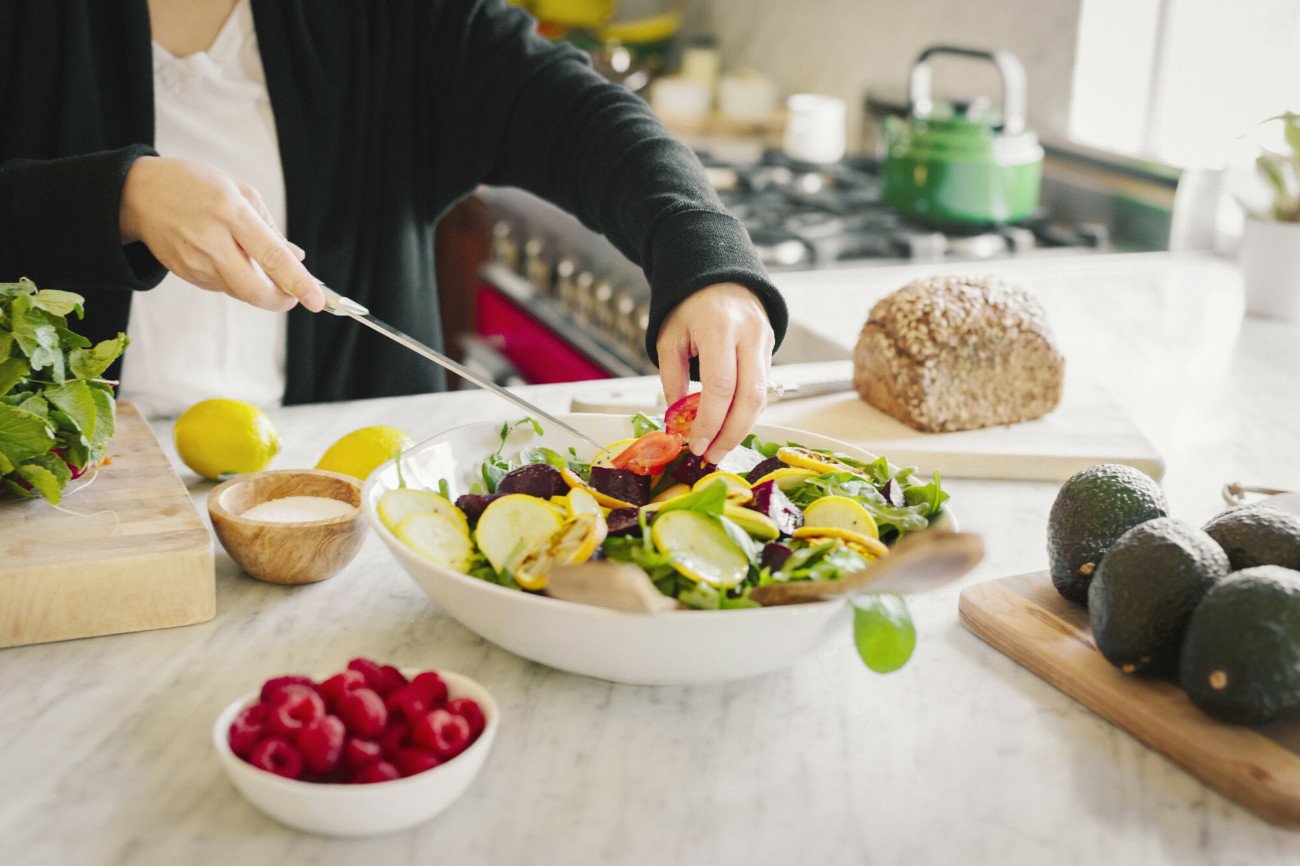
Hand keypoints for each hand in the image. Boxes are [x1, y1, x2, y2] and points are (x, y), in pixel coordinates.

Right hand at [119, 157, 323, 311]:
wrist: (139, 194)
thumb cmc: (196, 186)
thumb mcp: (240, 192)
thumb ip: (271, 228)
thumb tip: (297, 259)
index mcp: (231, 213)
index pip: (272, 256)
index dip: (297, 282)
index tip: (316, 301)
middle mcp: (212, 240)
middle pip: (255, 290)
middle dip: (281, 300)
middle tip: (293, 295)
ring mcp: (195, 261)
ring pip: (240, 292)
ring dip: (257, 287)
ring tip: (250, 259)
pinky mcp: (185, 274)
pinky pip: (222, 287)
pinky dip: (235, 280)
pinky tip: (226, 258)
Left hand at [656, 283, 774, 462]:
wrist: (719, 277)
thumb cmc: (689, 306)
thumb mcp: (668, 337)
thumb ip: (672, 379)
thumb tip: (677, 421)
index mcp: (719, 327)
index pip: (721, 385)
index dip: (710, 421)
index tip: (696, 444)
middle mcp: (749, 334)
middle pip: (749, 396)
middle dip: (731, 433)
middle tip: (711, 455)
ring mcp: (765, 341)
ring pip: (762, 396)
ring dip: (741, 428)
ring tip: (719, 448)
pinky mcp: (771, 349)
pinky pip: (762, 388)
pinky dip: (746, 412)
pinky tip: (729, 426)